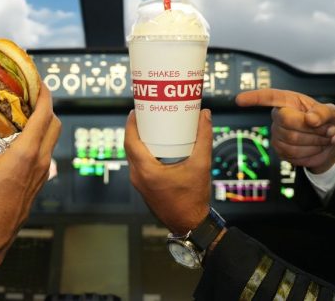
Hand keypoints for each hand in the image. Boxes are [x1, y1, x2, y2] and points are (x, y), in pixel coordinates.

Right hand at [0, 84, 60, 294]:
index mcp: (27, 152)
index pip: (44, 115)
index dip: (45, 96)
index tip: (40, 84)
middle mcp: (40, 159)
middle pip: (55, 124)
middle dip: (47, 107)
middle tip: (31, 98)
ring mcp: (42, 171)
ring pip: (51, 139)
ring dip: (43, 124)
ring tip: (24, 116)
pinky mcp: (40, 179)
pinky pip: (44, 152)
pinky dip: (38, 139)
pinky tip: (20, 139)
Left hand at [125, 109, 212, 234]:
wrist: (191, 224)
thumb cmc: (193, 199)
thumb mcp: (201, 165)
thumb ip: (204, 138)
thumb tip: (204, 116)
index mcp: (146, 171)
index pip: (130, 141)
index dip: (131, 124)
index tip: (136, 110)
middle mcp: (138, 177)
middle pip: (130, 146)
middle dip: (136, 129)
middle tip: (146, 115)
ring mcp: (139, 183)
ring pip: (133, 156)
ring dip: (139, 141)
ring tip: (152, 127)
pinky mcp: (144, 187)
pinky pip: (139, 164)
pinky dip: (144, 152)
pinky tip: (156, 146)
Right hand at [235, 88, 334, 173]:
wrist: (330, 144)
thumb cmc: (328, 122)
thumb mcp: (333, 112)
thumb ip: (324, 113)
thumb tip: (310, 119)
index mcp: (289, 101)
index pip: (269, 97)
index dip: (254, 98)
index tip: (239, 100)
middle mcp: (279, 116)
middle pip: (287, 123)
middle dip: (312, 129)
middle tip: (328, 129)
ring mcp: (277, 134)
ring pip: (291, 141)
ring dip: (315, 141)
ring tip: (324, 138)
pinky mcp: (280, 150)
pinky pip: (293, 154)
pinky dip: (311, 152)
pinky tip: (316, 147)